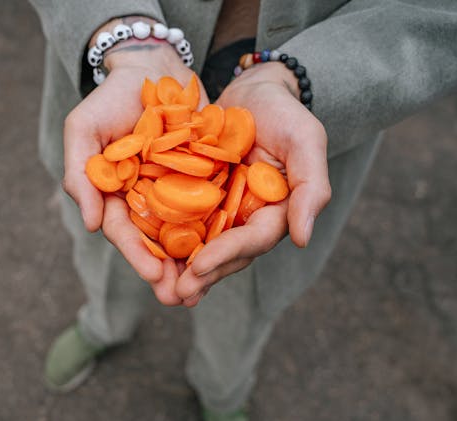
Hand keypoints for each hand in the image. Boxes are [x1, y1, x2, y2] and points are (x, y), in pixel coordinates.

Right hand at [63, 30, 207, 304]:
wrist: (152, 69)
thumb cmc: (110, 99)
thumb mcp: (83, 129)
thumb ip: (79, 173)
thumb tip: (88, 224)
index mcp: (113, 196)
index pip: (122, 230)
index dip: (136, 253)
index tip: (153, 274)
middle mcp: (143, 200)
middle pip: (153, 242)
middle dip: (165, 271)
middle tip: (180, 298)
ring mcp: (173, 192)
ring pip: (183, 233)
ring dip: (192, 262)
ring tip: (204, 288)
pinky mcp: (201, 180)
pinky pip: (211, 209)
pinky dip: (217, 232)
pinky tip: (231, 252)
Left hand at [176, 62, 331, 306]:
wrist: (249, 91)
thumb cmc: (282, 111)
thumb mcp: (305, 139)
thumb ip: (311, 186)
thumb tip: (303, 239)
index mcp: (275, 211)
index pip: (253, 240)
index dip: (226, 255)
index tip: (199, 267)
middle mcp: (246, 218)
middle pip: (225, 254)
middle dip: (201, 275)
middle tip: (175, 294)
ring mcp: (220, 211)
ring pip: (201, 246)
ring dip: (181, 270)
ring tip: (159, 288)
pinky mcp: (195, 200)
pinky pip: (180, 224)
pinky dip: (165, 241)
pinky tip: (146, 256)